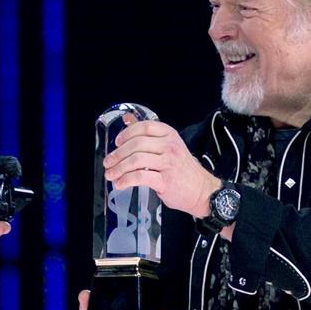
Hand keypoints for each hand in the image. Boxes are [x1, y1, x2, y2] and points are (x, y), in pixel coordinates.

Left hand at [102, 120, 219, 217]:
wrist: (202, 191)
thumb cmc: (182, 169)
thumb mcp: (168, 146)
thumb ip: (148, 134)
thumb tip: (126, 118)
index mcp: (170, 135)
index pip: (145, 127)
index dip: (127, 133)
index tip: (117, 142)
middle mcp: (170, 146)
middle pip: (137, 144)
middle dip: (118, 154)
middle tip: (108, 162)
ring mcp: (169, 163)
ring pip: (136, 160)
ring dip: (118, 168)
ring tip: (111, 174)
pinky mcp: (166, 181)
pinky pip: (140, 177)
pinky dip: (126, 180)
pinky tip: (120, 184)